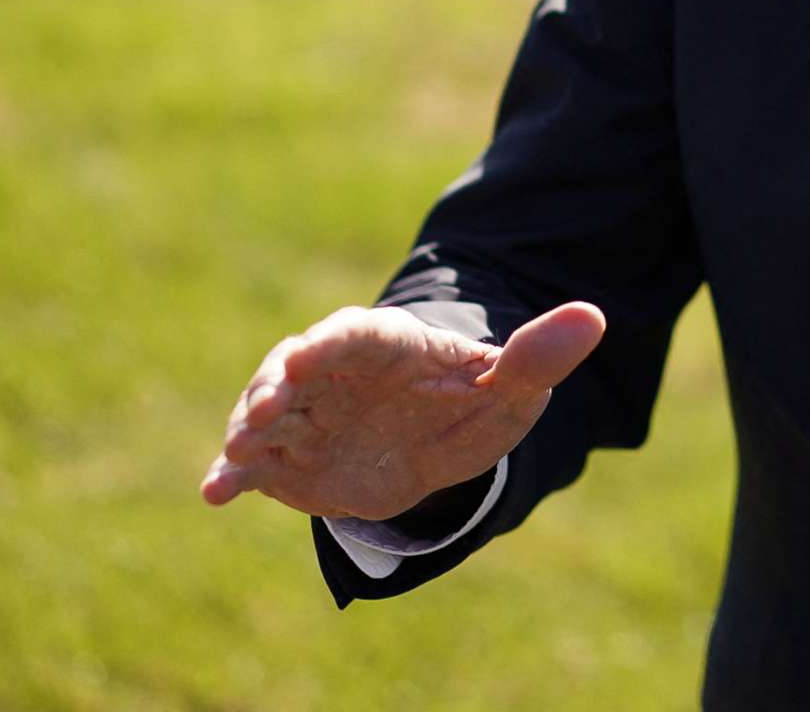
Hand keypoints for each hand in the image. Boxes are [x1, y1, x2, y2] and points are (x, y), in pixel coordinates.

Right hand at [201, 300, 605, 520]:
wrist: (434, 445)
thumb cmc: (472, 403)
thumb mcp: (511, 388)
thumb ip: (539, 356)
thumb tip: (595, 316)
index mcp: (382, 343)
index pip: (350, 333)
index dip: (327, 343)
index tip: (306, 355)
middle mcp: (330, 372)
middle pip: (291, 368)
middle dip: (274, 384)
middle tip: (265, 407)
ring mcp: (303, 415)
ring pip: (264, 414)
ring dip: (250, 429)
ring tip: (241, 452)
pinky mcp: (285, 459)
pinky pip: (251, 466)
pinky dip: (229, 475)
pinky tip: (214, 493)